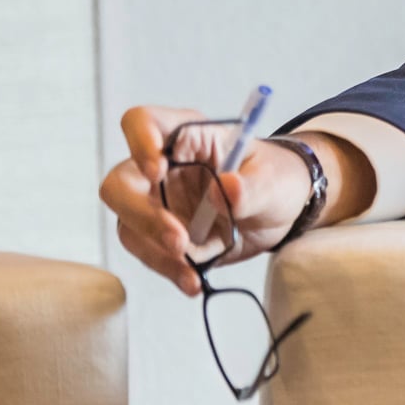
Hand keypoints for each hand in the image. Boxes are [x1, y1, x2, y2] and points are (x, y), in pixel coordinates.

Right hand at [99, 105, 314, 295]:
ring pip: (130, 227)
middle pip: (121, 185)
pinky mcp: (162, 236)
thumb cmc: (276, 178)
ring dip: (157, 252)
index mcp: (187, 136)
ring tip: (192, 270)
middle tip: (178, 239)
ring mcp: (156, 203)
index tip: (157, 170)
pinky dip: (170, 270)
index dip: (139, 141)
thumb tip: (227, 189)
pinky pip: (151, 254)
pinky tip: (192, 282)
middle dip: (143, 215)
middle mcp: (161, 168)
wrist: (284, 211)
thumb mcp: (275, 179)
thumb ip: (252, 186)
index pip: (142, 122)